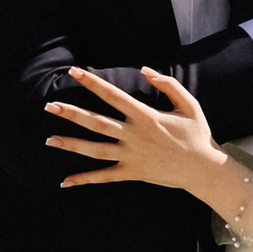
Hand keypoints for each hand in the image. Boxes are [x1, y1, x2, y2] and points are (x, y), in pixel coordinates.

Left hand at [47, 66, 224, 198]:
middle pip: (96, 122)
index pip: (112, 95)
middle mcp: (134, 135)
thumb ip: (168, 84)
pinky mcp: (132, 172)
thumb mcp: (189, 104)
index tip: (74, 72)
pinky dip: (84, 179)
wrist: (204, 170)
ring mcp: (132, 156)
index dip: (92, 83)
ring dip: (71, 144)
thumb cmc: (197, 135)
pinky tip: (65, 182)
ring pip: (95, 150)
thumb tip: (146, 70)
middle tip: (49, 106)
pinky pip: (104, 177)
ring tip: (48, 140)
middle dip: (71, 113)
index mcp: (146, 116)